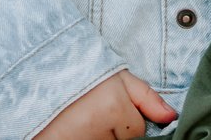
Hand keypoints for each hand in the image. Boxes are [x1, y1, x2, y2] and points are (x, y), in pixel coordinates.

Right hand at [36, 69, 175, 139]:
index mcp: (112, 107)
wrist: (39, 78)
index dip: (127, 117)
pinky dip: (84, 139)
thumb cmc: (83, 76)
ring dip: (98, 136)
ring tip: (84, 120)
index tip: (111, 105)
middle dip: (113, 129)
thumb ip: (147, 97)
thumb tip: (171, 117)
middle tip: (95, 112)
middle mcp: (96, 129)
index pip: (138, 129)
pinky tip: (75, 130)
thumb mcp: (118, 78)